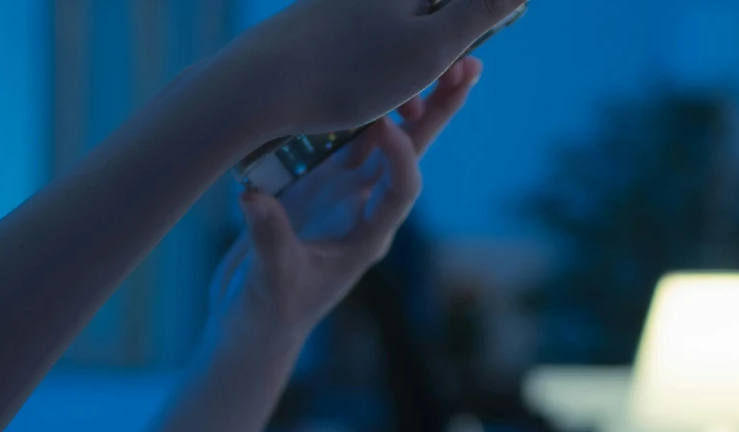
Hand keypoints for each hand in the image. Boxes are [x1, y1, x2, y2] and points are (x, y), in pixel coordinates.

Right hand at [203, 57, 480, 351]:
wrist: (254, 324)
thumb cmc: (269, 314)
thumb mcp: (271, 281)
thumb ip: (269, 240)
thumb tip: (254, 199)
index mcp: (366, 238)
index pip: (400, 192)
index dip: (401, 159)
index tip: (388, 127)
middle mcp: (362, 211)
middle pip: (409, 156)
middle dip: (436, 114)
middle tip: (465, 68)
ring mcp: (341, 197)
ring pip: (379, 142)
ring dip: (402, 103)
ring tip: (431, 62)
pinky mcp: (316, 188)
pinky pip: (339, 142)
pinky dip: (349, 112)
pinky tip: (359, 78)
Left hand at [228, 0, 518, 135]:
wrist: (257, 87)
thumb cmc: (350, 70)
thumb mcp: (431, 46)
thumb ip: (480, 10)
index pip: (461, 5)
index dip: (477, 27)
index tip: (475, 63)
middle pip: (428, 14)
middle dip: (445, 52)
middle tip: (455, 86)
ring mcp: (336, 4)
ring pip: (396, 34)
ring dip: (413, 71)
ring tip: (413, 113)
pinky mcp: (313, 28)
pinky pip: (364, 48)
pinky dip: (379, 76)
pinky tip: (374, 110)